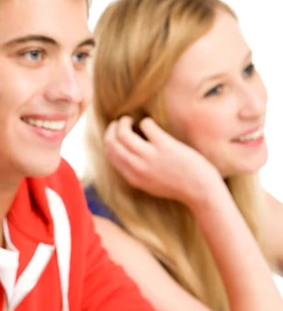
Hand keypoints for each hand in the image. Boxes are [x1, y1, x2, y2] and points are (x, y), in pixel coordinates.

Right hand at [104, 116, 221, 206]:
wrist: (200, 191)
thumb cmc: (177, 186)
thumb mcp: (149, 184)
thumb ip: (135, 171)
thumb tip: (125, 153)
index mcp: (132, 177)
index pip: (110, 154)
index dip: (109, 140)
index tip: (115, 133)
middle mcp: (137, 167)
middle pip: (112, 142)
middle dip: (113, 128)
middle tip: (120, 122)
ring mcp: (150, 156)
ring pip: (123, 133)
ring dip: (124, 122)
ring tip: (130, 119)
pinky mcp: (165, 146)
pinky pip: (146, 125)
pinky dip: (146, 122)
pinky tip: (151, 125)